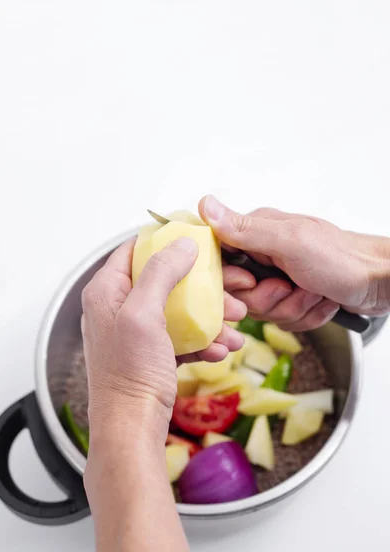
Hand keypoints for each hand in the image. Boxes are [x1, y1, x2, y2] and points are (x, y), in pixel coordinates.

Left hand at [81, 236, 245, 441]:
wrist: (132, 428)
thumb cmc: (129, 373)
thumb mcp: (143, 314)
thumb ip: (161, 273)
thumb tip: (182, 243)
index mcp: (106, 291)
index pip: (135, 249)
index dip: (166, 241)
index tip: (198, 241)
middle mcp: (119, 307)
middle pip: (166, 281)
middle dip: (203, 288)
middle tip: (233, 292)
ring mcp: (137, 332)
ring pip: (179, 310)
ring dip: (211, 318)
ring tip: (237, 329)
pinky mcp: (152, 353)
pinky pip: (181, 337)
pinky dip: (203, 341)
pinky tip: (223, 349)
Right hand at [199, 196, 389, 330]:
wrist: (380, 282)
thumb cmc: (342, 259)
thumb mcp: (290, 242)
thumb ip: (246, 230)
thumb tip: (205, 206)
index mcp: (257, 234)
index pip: (220, 265)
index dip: (234, 282)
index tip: (253, 282)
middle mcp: (264, 254)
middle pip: (242, 295)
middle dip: (272, 300)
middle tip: (293, 286)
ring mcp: (279, 276)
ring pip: (264, 311)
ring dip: (294, 308)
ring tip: (314, 293)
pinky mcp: (293, 296)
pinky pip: (284, 319)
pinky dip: (307, 315)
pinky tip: (321, 301)